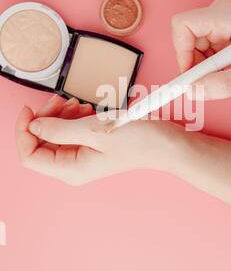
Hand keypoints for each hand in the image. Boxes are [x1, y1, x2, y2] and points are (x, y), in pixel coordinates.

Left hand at [16, 95, 179, 184]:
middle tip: (61, 101)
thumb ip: (60, 128)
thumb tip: (33, 125)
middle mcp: (73, 166)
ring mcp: (82, 156)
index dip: (24, 131)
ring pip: (56, 134)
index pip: (29, 155)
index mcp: (70, 169)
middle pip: (41, 142)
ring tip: (79, 104)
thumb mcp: (96, 130)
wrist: (166, 144)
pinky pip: (71, 131)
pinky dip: (73, 117)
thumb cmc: (138, 141)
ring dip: (61, 115)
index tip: (30, 109)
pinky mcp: (91, 146)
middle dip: (46, 118)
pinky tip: (86, 109)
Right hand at [171, 0, 230, 98]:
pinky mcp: (220, 34)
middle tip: (214, 82)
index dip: (181, 52)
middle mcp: (217, 15)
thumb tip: (194, 91)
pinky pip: (203, 53)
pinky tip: (230, 71)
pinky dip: (212, 68)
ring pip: (193, 50)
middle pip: (186, 41)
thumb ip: (225, 83)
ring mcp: (218, 24)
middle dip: (195, 66)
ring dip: (205, 69)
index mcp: (224, 15)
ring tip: (230, 75)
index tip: (193, 75)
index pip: (182, 25)